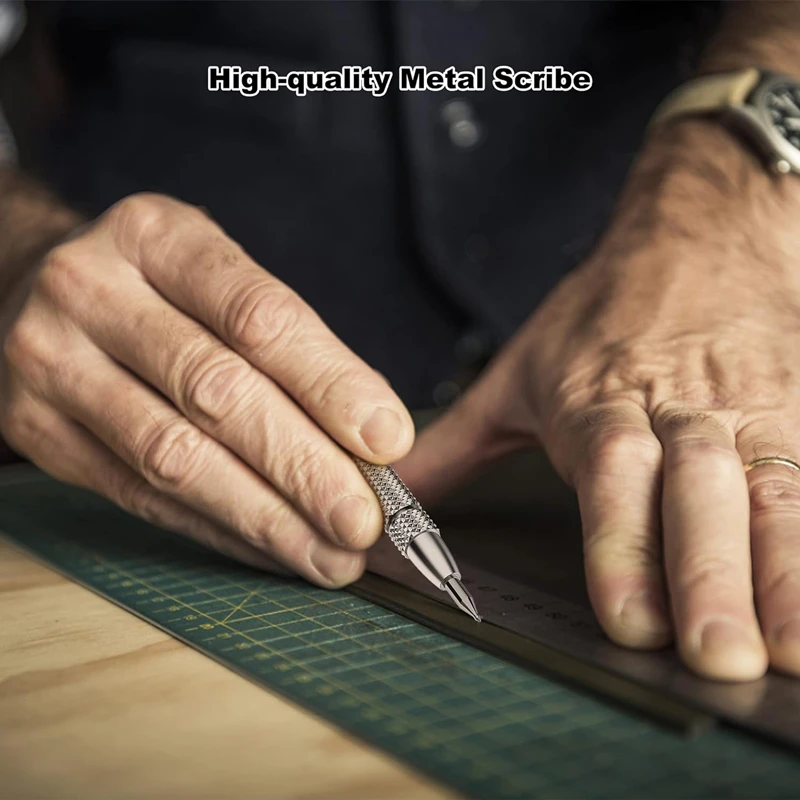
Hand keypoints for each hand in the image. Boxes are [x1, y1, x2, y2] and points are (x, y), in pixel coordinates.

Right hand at [0, 193, 413, 583]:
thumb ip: (292, 345)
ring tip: (329, 554)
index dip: (329, 384)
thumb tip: (372, 434)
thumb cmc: (159, 288)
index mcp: (155, 237)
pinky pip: (140, 496)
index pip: (257, 316)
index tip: (387, 440)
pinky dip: (218, 530)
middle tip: (363, 520)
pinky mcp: (39, 432)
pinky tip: (270, 549)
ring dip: (265, 517)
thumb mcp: (221, 280)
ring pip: (174, 457)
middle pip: (217, 392)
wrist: (37, 291)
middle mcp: (91, 291)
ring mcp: (53, 363)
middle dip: (303, 467)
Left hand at [398, 121, 799, 681]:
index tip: (627, 620)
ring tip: (791, 649)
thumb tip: (385, 498)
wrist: (701, 237)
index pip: (612, 478)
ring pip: (773, 495)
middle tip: (716, 655)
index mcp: (601, 406)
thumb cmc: (602, 315)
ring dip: (786, 574)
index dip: (620, 548)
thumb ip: (453, 444)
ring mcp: (751, 417)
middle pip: (697, 495)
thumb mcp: (515, 374)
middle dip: (709, 577)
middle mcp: (680, 416)